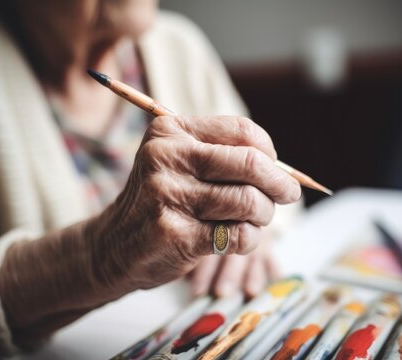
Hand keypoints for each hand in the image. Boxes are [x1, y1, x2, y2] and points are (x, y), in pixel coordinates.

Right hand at [0, 115, 299, 341]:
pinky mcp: (174, 233)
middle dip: (280, 184)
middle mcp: (165, 157)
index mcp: (169, 131)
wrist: (114, 245)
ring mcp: (167, 195)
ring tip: (257, 220)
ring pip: (249, 201)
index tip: (276, 168)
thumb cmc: (160, 201)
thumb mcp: (179, 164)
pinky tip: (240, 238)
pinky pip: (238, 234)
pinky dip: (250, 239)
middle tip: (288, 195)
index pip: (241, 131)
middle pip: (250, 164)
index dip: (270, 151)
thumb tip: (285, 170)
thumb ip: (224, 157)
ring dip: (264, 215)